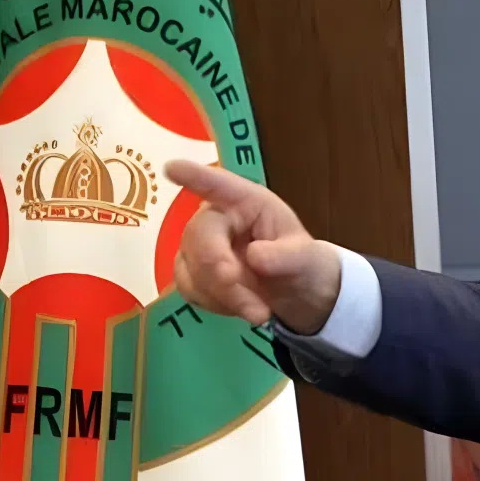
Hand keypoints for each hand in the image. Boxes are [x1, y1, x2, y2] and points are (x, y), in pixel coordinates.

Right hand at [163, 160, 341, 334]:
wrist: (293, 290)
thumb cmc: (299, 260)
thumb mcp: (306, 258)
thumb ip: (286, 256)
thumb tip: (254, 257)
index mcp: (247, 202)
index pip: (219, 184)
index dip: (195, 177)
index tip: (173, 168)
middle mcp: (217, 217)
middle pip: (199, 236)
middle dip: (220, 272)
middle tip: (250, 303)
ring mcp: (198, 244)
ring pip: (191, 268)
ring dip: (225, 297)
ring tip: (260, 312)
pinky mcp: (189, 270)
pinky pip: (189, 288)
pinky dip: (216, 304)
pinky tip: (241, 307)